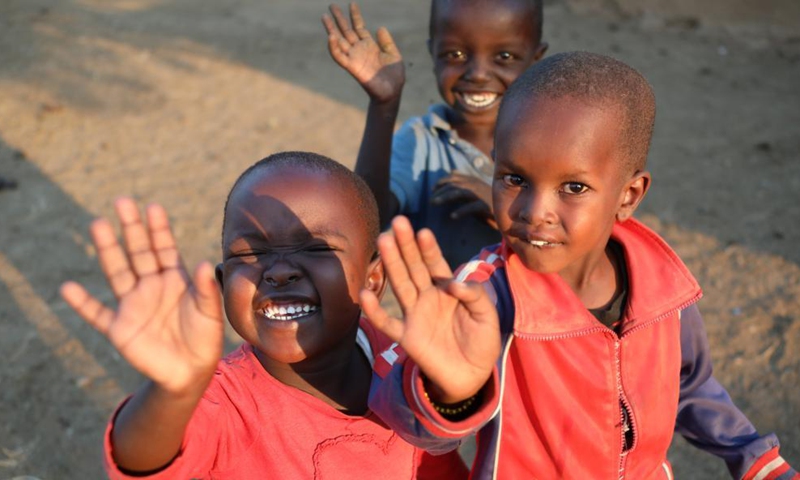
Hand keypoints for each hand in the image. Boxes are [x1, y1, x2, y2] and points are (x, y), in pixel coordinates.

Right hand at [60, 198, 223, 394]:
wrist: (190, 371)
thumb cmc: (204, 337)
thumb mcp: (209, 311)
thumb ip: (205, 289)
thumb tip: (204, 263)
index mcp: (174, 279)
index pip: (164, 248)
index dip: (158, 228)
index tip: (153, 206)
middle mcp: (151, 286)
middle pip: (138, 252)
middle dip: (131, 227)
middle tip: (122, 201)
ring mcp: (133, 305)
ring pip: (117, 272)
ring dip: (108, 250)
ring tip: (97, 224)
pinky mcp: (120, 328)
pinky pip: (97, 314)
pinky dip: (82, 303)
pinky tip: (67, 288)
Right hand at [323, 3, 404, 103]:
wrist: (392, 92)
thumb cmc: (393, 76)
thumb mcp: (393, 54)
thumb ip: (386, 42)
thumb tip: (380, 27)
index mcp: (369, 46)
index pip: (359, 27)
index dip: (355, 16)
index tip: (352, 3)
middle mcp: (359, 50)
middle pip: (346, 31)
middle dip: (339, 18)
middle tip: (331, 5)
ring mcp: (354, 58)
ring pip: (339, 41)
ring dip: (331, 29)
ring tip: (324, 16)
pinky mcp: (352, 68)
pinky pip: (340, 57)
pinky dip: (334, 47)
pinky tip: (331, 36)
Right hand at [360, 216, 499, 402]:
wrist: (472, 375)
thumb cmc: (481, 341)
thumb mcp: (488, 316)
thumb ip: (475, 296)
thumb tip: (452, 285)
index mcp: (447, 289)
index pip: (435, 263)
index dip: (428, 248)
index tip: (422, 231)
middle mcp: (427, 297)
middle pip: (414, 267)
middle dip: (406, 245)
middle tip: (398, 221)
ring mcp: (414, 315)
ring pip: (400, 285)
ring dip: (391, 264)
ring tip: (383, 241)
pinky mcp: (406, 337)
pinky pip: (386, 322)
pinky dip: (374, 310)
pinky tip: (364, 294)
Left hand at [432, 172, 496, 228]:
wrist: (511, 212)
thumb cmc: (491, 201)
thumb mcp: (477, 189)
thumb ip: (465, 183)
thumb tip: (452, 173)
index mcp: (473, 181)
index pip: (454, 176)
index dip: (441, 181)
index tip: (432, 189)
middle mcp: (476, 185)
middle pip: (453, 184)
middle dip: (439, 191)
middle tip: (430, 201)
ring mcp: (481, 194)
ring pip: (459, 192)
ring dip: (444, 197)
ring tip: (434, 203)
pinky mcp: (486, 206)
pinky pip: (471, 207)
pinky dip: (461, 211)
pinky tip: (452, 216)